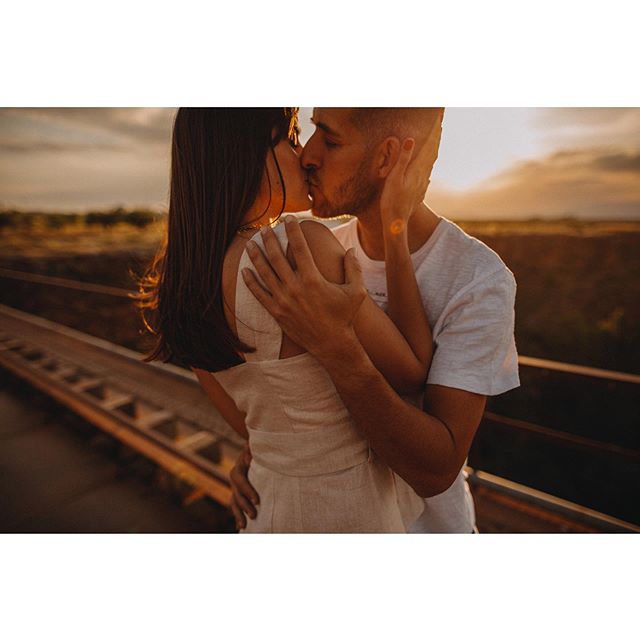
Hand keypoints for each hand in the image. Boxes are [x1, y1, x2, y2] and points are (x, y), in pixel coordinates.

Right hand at [229, 442, 259, 529]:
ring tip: (244, 526)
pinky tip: (240, 528)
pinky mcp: (239, 495)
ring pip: (234, 503)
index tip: (257, 501)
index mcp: (238, 468)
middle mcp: (234, 480)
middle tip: (254, 515)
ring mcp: (235, 488)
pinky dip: (238, 517)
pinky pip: (236, 507)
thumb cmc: (257, 451)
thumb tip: (249, 445)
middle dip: (244, 506)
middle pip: (236, 494)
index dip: (247, 490)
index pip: (239, 480)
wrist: (253, 454)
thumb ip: (252, 448)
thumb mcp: (255, 449)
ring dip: (238, 515)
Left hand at [241, 217, 365, 356]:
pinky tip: (244, 271)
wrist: (332, 344)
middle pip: (277, 257)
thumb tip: (350, 250)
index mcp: (313, 279)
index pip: (299, 247)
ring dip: (256, 256)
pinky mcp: (277, 312)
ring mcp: (284, 300)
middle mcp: (295, 288)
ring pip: (265, 273)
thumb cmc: (344, 317)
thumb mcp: (356, 292)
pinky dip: (250, 282)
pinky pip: (259, 294)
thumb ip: (353, 269)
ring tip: (250, 243)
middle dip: (270, 239)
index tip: (288, 219)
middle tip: (265, 227)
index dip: (293, 230)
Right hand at [380, 114, 442, 235]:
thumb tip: (412, 140)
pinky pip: (426, 172)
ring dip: (432, 149)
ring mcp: (421, 183)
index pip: (428, 146)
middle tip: (439, 123)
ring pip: (430, 162)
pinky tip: (428, 165)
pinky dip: (428, 164)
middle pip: (431, 152)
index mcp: (417, 169)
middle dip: (435, 137)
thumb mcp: (394, 178)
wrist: (396, 222)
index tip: (439, 117)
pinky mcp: (418, 190)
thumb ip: (403, 159)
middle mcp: (423, 175)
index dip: (433, 132)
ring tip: (435, 139)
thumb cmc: (392, 200)